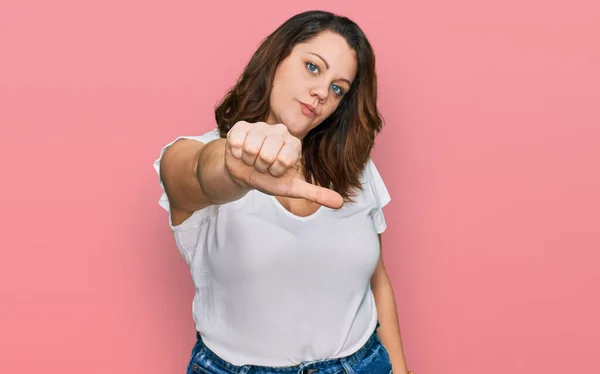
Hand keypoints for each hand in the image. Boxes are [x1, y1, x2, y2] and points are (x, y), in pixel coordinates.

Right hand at [224, 121, 343, 208]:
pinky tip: (241, 153)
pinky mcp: (241, 126)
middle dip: (262, 167)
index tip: (276, 171)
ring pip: (251, 148)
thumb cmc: (270, 179)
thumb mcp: (293, 188)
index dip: (275, 171)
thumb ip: (316, 194)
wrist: (245, 174)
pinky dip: (236, 153)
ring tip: (252, 160)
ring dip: (249, 160)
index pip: (283, 160)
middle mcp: (279, 131)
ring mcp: (260, 127)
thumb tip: (340, 203)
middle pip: (266, 154)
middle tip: (262, 166)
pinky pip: (237, 141)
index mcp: (294, 143)